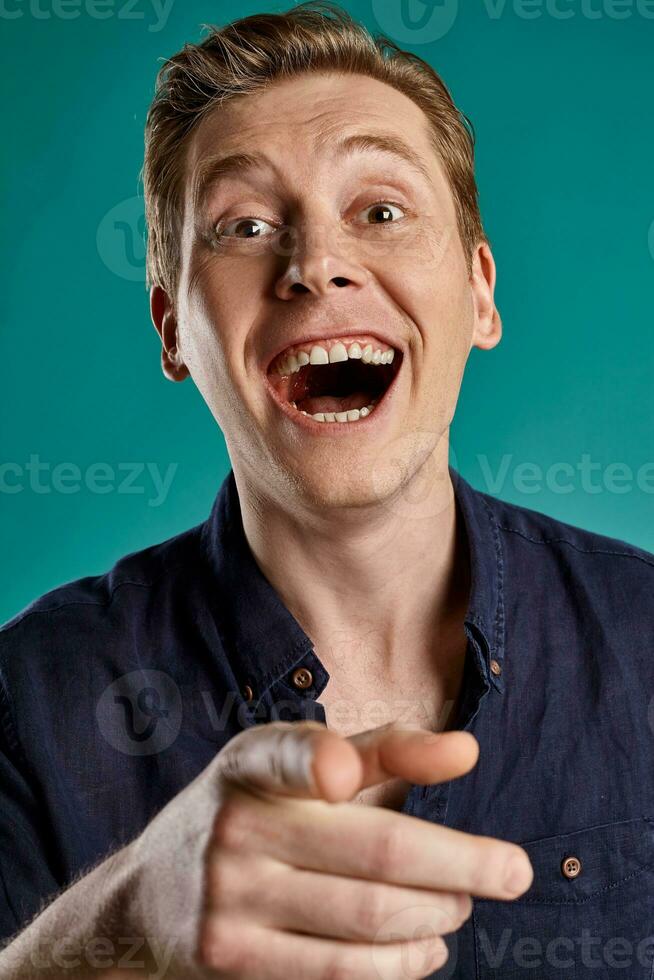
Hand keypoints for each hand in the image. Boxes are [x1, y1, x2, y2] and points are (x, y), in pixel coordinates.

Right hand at [131, 720, 532, 978]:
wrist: (147, 896)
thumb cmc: (250, 813)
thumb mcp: (294, 765)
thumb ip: (384, 752)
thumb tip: (467, 751)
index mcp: (250, 763)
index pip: (282, 754)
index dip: (313, 761)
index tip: (341, 773)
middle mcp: (234, 827)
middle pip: (374, 853)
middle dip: (462, 866)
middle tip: (512, 872)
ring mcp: (228, 900)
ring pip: (367, 919)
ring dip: (438, 916)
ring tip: (463, 907)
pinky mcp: (230, 961)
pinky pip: (339, 971)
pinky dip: (400, 964)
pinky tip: (428, 949)